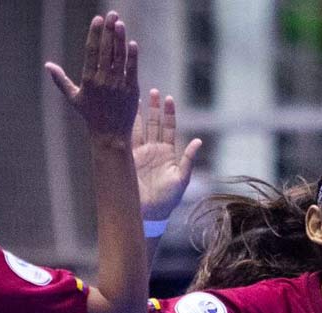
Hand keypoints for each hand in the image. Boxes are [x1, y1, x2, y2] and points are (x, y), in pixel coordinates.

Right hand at [45, 12, 138, 139]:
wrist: (110, 135)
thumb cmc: (91, 116)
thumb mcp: (74, 98)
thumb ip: (61, 80)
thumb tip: (47, 65)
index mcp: (88, 80)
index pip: (92, 51)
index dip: (95, 34)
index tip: (98, 19)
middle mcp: (103, 81)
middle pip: (106, 50)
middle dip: (109, 30)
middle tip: (112, 14)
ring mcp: (118, 85)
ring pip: (119, 57)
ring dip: (120, 39)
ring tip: (120, 23)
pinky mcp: (131, 90)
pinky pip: (132, 70)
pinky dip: (132, 56)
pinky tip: (132, 43)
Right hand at [133, 89, 201, 220]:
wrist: (149, 213)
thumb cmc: (168, 199)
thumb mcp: (181, 179)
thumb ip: (188, 159)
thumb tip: (198, 140)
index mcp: (168, 153)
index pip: (168, 128)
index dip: (168, 113)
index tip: (168, 98)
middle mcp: (154, 150)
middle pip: (154, 124)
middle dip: (154, 108)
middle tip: (153, 91)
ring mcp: (141, 153)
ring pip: (139, 128)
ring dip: (139, 113)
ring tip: (137, 96)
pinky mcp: (129, 159)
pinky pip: (127, 139)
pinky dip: (126, 127)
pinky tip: (123, 115)